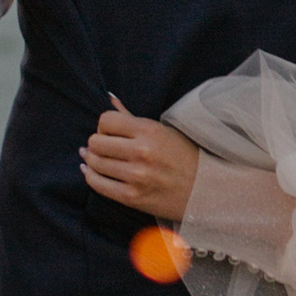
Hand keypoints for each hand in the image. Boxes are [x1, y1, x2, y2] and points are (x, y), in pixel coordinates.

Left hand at [81, 100, 203, 218]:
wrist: (204, 190)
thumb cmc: (184, 156)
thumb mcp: (162, 131)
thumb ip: (131, 117)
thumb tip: (109, 98)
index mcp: (149, 131)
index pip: (106, 120)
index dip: (104, 126)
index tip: (110, 132)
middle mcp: (141, 152)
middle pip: (95, 142)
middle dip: (96, 143)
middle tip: (104, 146)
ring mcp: (136, 176)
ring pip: (94, 162)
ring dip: (92, 159)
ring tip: (96, 158)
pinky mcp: (132, 197)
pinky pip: (97, 184)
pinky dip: (91, 176)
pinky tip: (91, 171)